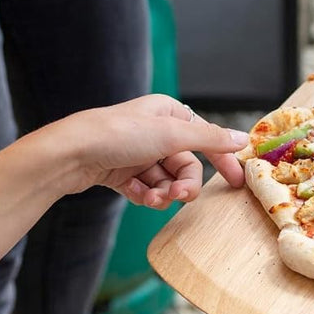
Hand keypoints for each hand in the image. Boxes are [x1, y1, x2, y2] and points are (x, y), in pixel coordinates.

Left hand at [55, 95, 248, 208]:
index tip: (235, 182)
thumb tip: (243, 138)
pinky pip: (147, 190)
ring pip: (167, 181)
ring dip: (163, 193)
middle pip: (186, 166)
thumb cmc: (116, 134)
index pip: (206, 137)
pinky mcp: (123, 173)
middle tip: (178, 197)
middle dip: (183, 184)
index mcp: (168, 114)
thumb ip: (210, 138)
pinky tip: (136, 195)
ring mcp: (138, 154)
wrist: (69, 154)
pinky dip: (145, 196)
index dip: (222, 159)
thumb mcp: (170, 134)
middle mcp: (154, 132)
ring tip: (151, 198)